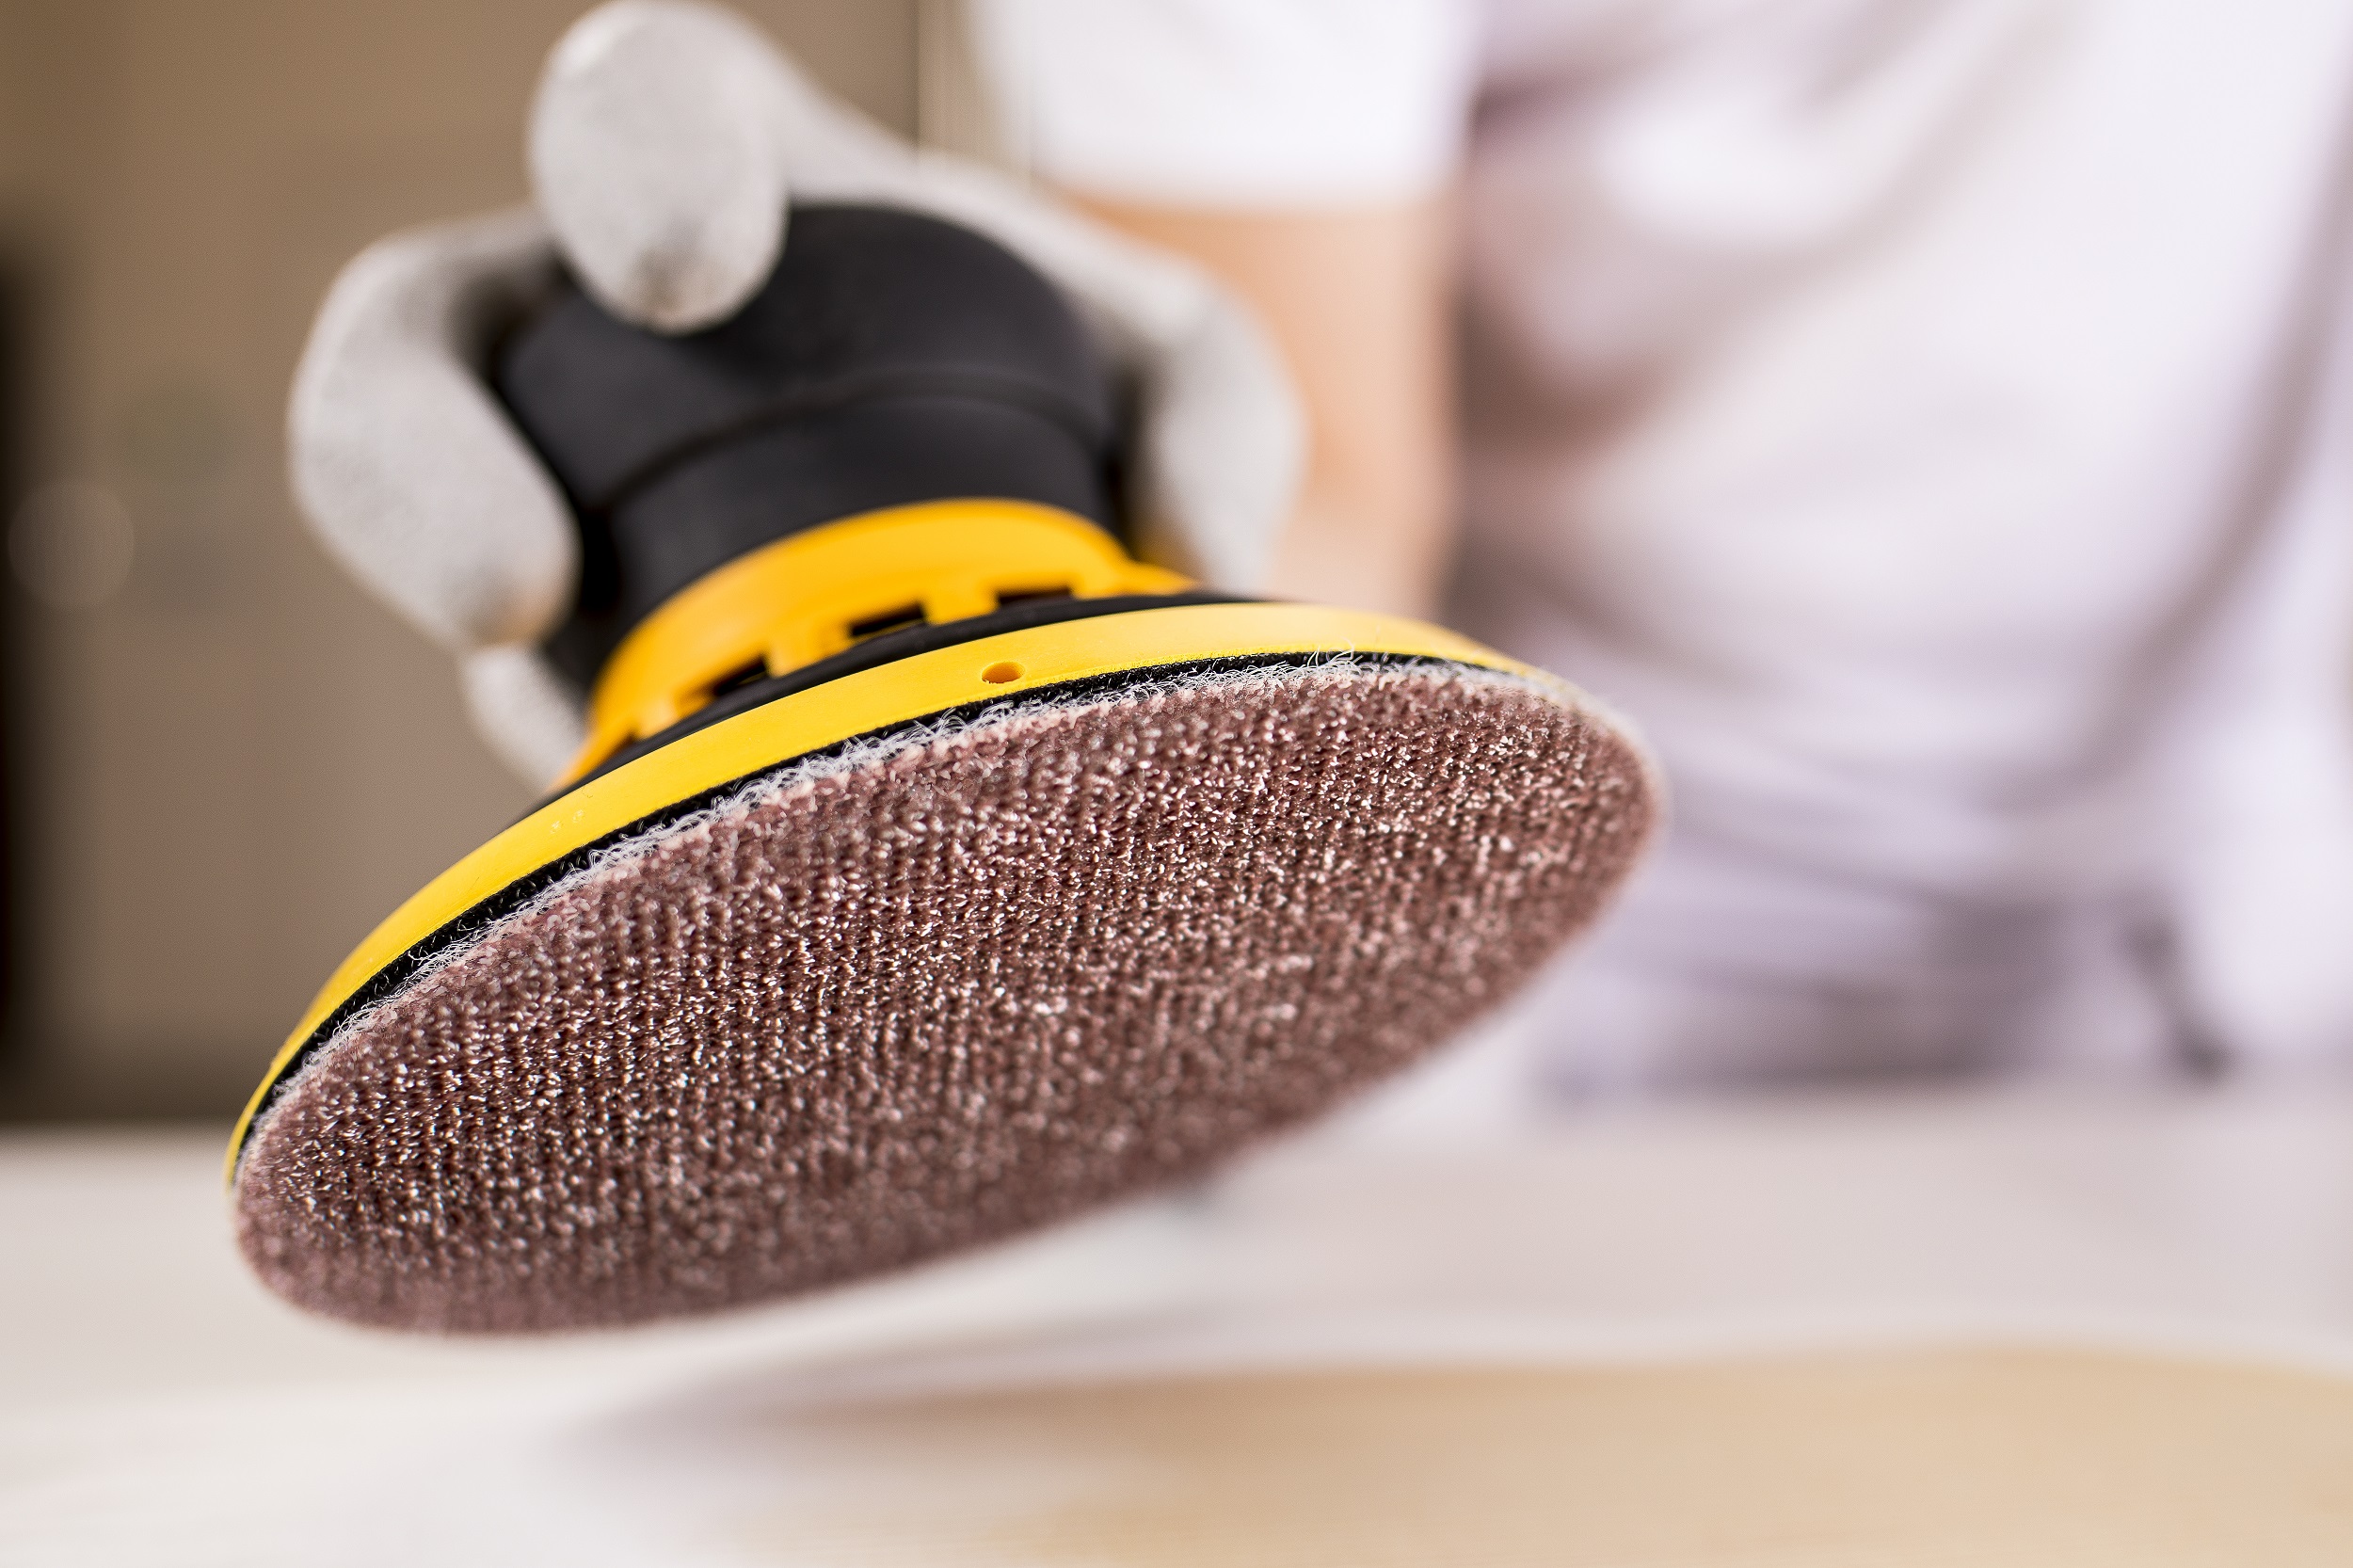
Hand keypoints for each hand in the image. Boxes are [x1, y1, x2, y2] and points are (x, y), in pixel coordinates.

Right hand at [290, 0, 1301, 782]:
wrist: (1018, 552)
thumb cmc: (1067, 400)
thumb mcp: (1167, 367)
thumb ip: (1208, 407)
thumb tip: (1203, 554)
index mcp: (748, 195)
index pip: (646, 112)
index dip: (636, 170)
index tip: (692, 276)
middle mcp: (599, 335)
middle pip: (413, 337)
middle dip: (421, 444)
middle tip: (520, 584)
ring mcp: (548, 501)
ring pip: (400, 536)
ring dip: (441, 649)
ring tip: (558, 740)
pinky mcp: (550, 659)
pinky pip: (524, 710)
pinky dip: (583, 777)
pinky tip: (683, 840)